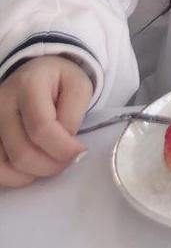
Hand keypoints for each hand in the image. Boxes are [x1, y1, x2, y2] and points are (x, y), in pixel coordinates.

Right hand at [0, 56, 93, 187]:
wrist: (36, 74)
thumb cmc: (60, 82)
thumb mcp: (79, 87)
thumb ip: (74, 115)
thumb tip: (67, 148)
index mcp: (29, 84)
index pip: (41, 128)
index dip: (62, 148)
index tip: (80, 152)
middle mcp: (2, 103)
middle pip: (22, 151)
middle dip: (51, 164)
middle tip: (67, 160)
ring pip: (5, 165)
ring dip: (34, 173)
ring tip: (51, 162)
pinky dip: (14, 178)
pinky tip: (32, 169)